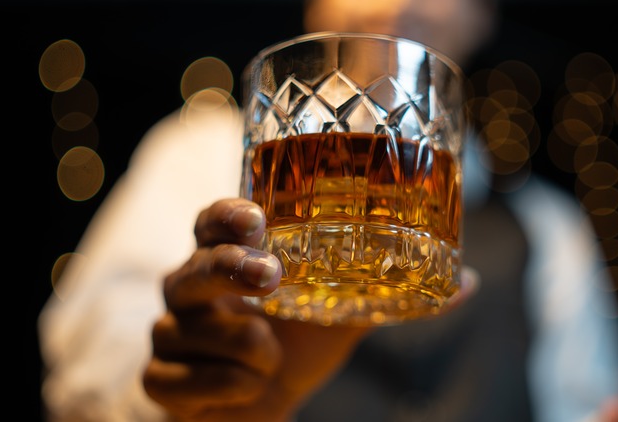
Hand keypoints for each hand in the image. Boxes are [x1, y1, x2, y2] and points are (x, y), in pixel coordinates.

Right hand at [142, 198, 370, 420]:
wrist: (267, 401)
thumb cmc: (298, 343)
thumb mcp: (338, 315)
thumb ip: (382, 297)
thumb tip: (457, 292)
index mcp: (228, 259)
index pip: (210, 223)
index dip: (226, 217)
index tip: (257, 218)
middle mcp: (190, 288)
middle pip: (190, 270)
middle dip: (228, 270)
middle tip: (271, 277)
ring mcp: (170, 332)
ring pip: (189, 331)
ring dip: (245, 349)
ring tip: (272, 358)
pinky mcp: (160, 377)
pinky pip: (174, 380)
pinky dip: (221, 386)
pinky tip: (247, 386)